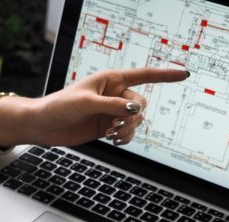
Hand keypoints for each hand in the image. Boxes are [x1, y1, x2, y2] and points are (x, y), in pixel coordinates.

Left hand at [5, 68, 187, 146]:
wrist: (43, 126)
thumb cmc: (59, 106)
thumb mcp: (86, 103)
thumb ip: (112, 106)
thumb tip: (135, 110)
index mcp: (110, 80)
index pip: (143, 75)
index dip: (165, 75)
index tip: (184, 74)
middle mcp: (114, 94)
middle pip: (141, 103)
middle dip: (133, 116)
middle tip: (116, 125)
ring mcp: (111, 112)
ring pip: (136, 120)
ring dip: (128, 129)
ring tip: (111, 134)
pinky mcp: (107, 127)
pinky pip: (128, 132)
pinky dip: (125, 137)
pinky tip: (115, 140)